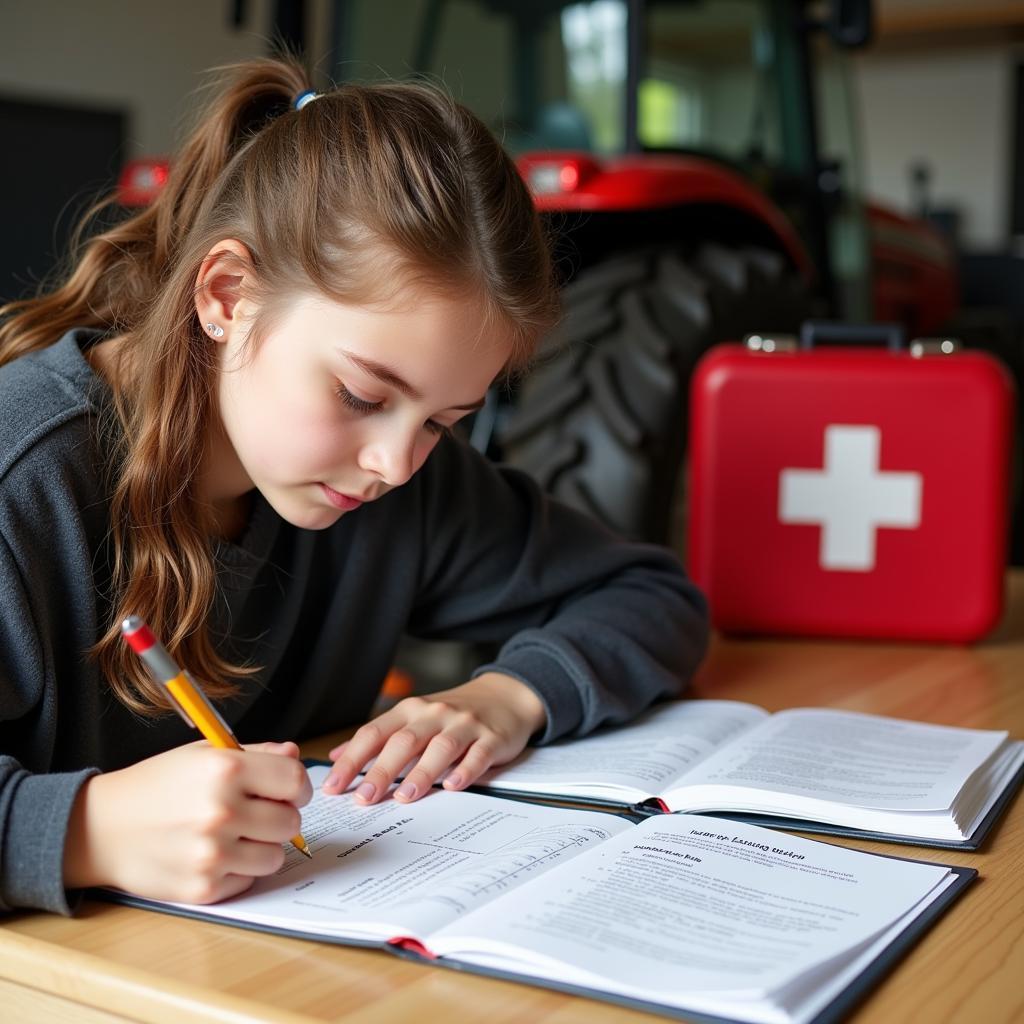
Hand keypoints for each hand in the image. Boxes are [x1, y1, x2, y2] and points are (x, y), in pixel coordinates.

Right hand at [63, 741, 311, 903]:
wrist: (102, 828)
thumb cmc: (157, 786)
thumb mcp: (204, 754)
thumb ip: (256, 753)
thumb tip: (294, 755)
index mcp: (226, 769)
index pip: (295, 780)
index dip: (297, 786)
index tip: (289, 791)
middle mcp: (222, 811)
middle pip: (290, 821)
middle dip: (279, 816)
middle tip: (256, 813)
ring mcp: (212, 853)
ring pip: (275, 855)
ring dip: (262, 846)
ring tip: (235, 835)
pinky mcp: (203, 888)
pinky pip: (248, 880)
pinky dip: (238, 870)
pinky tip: (215, 855)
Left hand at [323, 673, 545, 803]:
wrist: (504, 696)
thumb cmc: (452, 713)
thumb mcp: (413, 718)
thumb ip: (378, 737)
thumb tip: (336, 756)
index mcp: (410, 710)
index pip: (374, 733)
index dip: (352, 759)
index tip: (333, 786)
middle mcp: (435, 714)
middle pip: (404, 741)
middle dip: (382, 770)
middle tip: (364, 797)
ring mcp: (465, 724)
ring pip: (441, 747)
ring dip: (422, 772)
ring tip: (405, 796)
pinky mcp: (492, 738)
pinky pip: (478, 754)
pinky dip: (465, 771)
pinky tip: (453, 786)